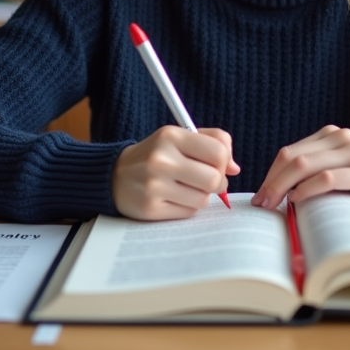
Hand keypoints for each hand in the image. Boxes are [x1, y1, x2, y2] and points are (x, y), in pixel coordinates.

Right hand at [112, 126, 239, 219]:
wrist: (114, 176)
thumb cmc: (156, 155)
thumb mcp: (179, 137)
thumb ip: (213, 142)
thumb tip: (235, 168)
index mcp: (170, 136)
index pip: (218, 152)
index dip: (224, 162)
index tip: (218, 165)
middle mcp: (161, 159)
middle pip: (214, 179)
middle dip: (217, 183)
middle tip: (207, 181)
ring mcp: (154, 186)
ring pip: (203, 199)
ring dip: (201, 196)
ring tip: (185, 188)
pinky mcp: (150, 209)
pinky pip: (188, 213)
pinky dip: (187, 207)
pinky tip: (173, 198)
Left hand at [251, 125, 349, 208]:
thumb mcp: (347, 165)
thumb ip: (322, 169)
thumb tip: (287, 192)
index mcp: (332, 135)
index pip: (289, 152)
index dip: (270, 174)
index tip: (260, 195)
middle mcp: (340, 138)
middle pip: (292, 157)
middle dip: (271, 181)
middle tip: (260, 203)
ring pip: (305, 165)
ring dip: (282, 187)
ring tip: (272, 205)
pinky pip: (328, 178)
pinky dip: (308, 189)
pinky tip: (298, 200)